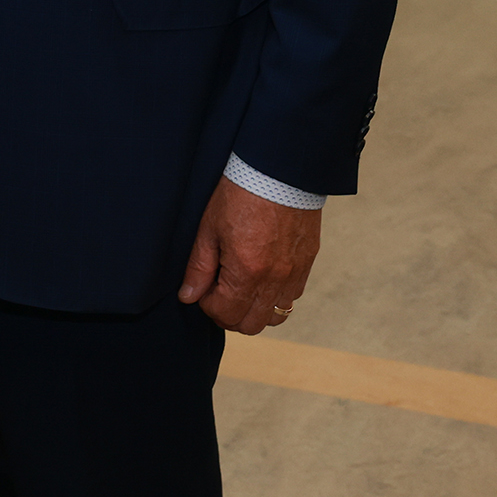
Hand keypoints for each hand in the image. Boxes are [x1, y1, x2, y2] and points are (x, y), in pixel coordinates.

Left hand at [179, 176, 322, 335]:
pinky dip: (274, 297)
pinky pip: (291, 298)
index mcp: (247, 271)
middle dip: (229, 314)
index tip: (201, 290)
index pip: (226, 315)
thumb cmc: (240, 194)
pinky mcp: (307, 265)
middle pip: (251, 325)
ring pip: (275, 317)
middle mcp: (275, 280)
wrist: (278, 172)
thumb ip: (199, 267)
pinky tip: (259, 277)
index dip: (208, 306)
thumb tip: (189, 296)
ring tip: (239, 287)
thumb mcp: (208, 228)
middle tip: (217, 292)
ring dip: (253, 310)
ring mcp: (294, 275)